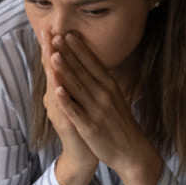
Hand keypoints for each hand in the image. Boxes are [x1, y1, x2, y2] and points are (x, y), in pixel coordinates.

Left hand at [49, 32, 163, 184]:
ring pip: (78, 88)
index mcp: (110, 86)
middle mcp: (104, 95)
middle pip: (83, 71)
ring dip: (65, 71)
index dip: (79, 48)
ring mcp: (97, 111)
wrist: (132, 152)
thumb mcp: (116, 98)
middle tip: (55, 36)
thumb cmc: (120, 123)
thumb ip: (103, 82)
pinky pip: (76, 112)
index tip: (67, 33)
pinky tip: (57, 90)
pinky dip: (67, 100)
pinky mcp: (91, 127)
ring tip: (53, 55)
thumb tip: (94, 65)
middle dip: (68, 53)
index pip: (92, 63)